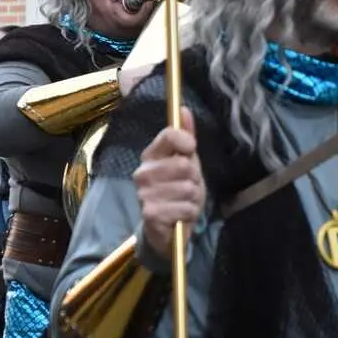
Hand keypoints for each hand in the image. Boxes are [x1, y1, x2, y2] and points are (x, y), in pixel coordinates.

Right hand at [133, 108, 205, 258]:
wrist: (168, 227)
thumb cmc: (178, 190)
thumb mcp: (187, 162)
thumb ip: (186, 137)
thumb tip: (184, 110)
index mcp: (151, 155)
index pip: (170, 135)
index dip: (187, 142)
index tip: (190, 151)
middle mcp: (143, 171)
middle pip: (185, 164)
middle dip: (195, 179)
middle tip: (188, 186)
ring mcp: (144, 193)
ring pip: (188, 188)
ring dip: (193, 198)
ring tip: (184, 201)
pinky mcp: (149, 213)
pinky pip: (185, 207)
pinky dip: (189, 213)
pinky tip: (180, 215)